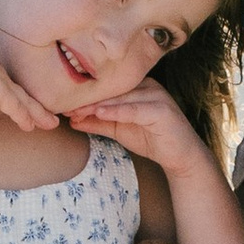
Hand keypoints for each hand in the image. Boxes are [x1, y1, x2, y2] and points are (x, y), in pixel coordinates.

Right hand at [0, 28, 55, 136]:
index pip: (6, 87)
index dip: (17, 98)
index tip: (25, 106)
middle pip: (21, 93)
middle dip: (35, 106)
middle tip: (48, 117)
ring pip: (25, 101)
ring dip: (38, 113)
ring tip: (51, 124)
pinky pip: (17, 108)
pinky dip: (25, 117)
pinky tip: (32, 127)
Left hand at [68, 83, 198, 172]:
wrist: (180, 156)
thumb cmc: (151, 138)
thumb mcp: (118, 130)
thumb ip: (98, 123)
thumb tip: (72, 119)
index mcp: (138, 86)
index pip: (108, 89)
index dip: (85, 96)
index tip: (63, 105)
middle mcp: (148, 86)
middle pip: (112, 91)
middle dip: (88, 100)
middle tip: (64, 107)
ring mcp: (157, 96)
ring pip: (122, 98)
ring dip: (98, 105)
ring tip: (77, 111)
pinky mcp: (163, 110)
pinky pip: (136, 109)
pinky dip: (118, 111)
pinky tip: (100, 113)